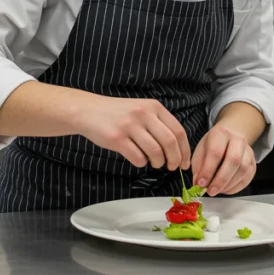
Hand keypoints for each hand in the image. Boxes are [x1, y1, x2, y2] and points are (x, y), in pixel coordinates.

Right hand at [74, 97, 190, 170]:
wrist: (88, 110)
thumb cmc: (117, 113)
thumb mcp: (141, 109)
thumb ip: (157, 123)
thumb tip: (177, 149)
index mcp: (154, 107)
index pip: (178, 131)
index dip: (185, 150)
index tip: (185, 163)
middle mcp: (143, 114)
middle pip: (169, 142)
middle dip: (175, 160)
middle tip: (172, 167)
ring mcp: (130, 125)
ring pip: (155, 152)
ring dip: (158, 162)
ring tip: (154, 163)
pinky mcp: (117, 138)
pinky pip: (137, 157)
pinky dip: (141, 162)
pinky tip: (138, 158)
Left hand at [191, 123, 255, 196]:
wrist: (230, 138)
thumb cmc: (212, 145)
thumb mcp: (200, 151)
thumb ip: (198, 167)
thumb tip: (198, 184)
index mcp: (221, 133)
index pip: (216, 152)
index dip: (208, 170)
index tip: (201, 183)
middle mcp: (238, 140)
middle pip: (233, 160)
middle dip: (220, 179)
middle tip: (210, 191)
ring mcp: (248, 151)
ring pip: (243, 170)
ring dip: (228, 184)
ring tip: (216, 190)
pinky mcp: (253, 163)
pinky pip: (247, 178)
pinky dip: (235, 187)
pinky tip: (225, 189)